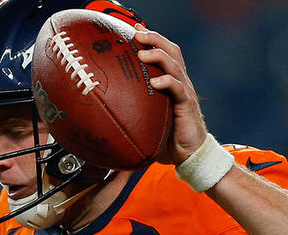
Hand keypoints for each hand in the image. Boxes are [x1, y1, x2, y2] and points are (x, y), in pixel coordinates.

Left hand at [132, 25, 207, 164]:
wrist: (188, 154)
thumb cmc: (165, 137)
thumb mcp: (145, 119)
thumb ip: (130, 110)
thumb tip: (99, 112)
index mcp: (171, 82)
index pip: (163, 53)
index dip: (151, 39)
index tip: (134, 28)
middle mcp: (180, 82)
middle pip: (171, 51)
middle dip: (154, 39)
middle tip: (137, 33)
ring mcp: (185, 92)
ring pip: (175, 66)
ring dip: (158, 56)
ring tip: (143, 53)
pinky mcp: (187, 105)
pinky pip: (179, 89)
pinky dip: (167, 82)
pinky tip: (155, 81)